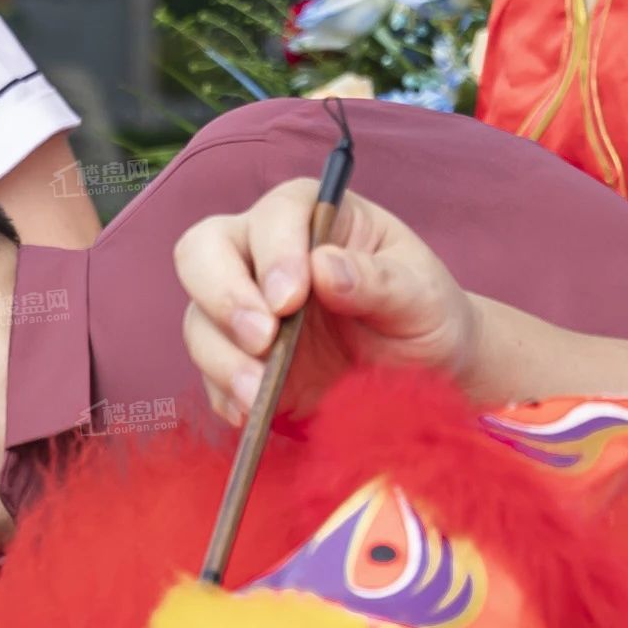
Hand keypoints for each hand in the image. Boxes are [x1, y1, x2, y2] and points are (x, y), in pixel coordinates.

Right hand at [177, 183, 479, 423]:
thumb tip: (324, 266)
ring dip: (221, 356)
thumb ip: (378, 280)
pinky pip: (209, 375)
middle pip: (203, 251)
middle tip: (261, 339)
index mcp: (314, 218)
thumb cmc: (427, 316)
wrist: (428, 376)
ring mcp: (246, 309)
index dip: (272, 253)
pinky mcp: (241, 362)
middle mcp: (265, 255)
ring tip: (259, 393)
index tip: (290, 300)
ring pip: (199, 317)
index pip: (272, 216)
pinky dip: (224, 394)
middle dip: (222, 295)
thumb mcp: (422, 295)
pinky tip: (254, 411)